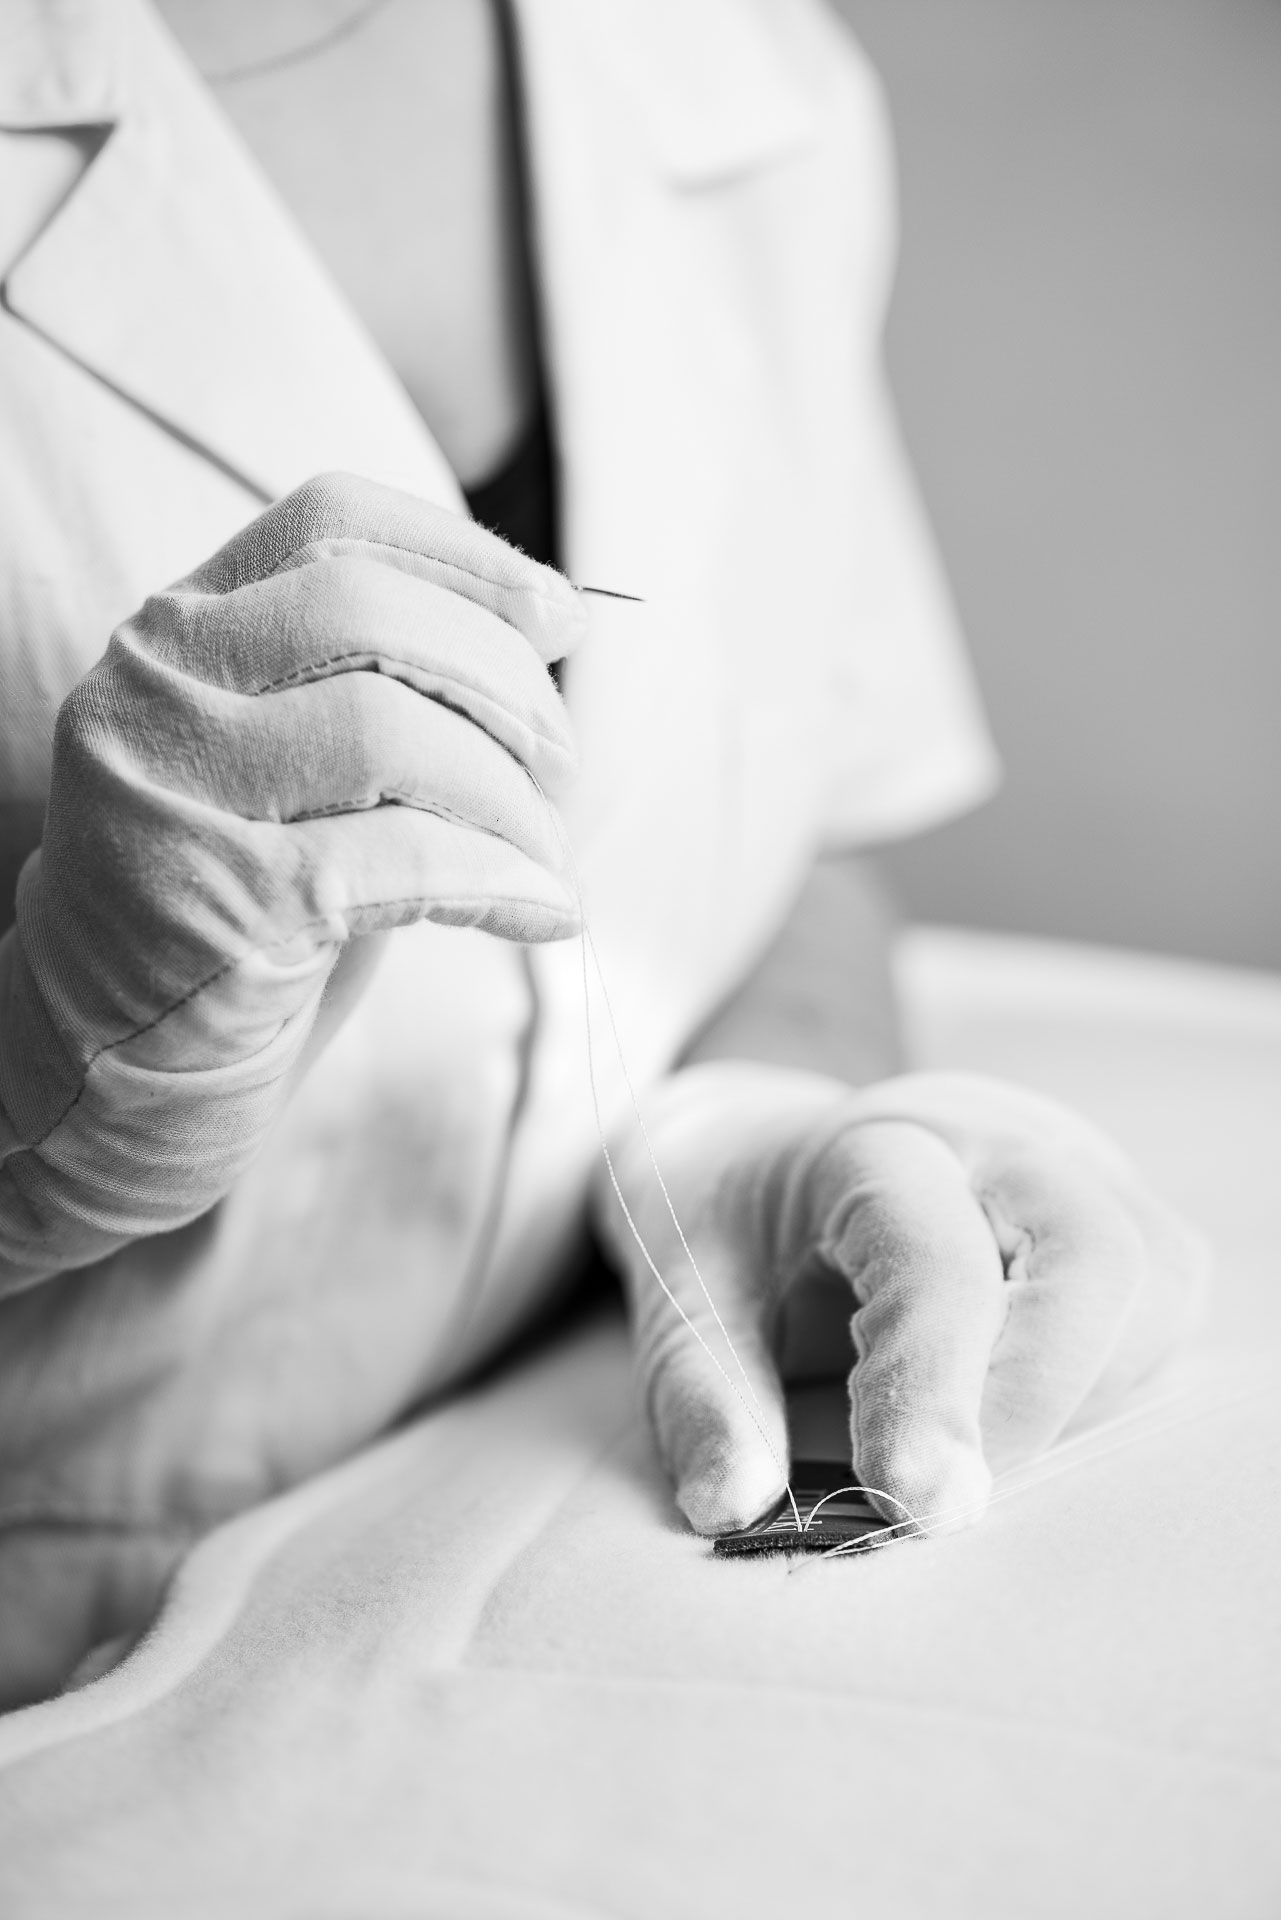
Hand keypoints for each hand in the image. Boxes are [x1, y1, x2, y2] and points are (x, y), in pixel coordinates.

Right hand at [0, 472, 583, 1284]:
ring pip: (392, 732)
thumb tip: (555, 630)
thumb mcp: (294, 770)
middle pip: (372, 612)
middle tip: (567, 770)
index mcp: (179, 631)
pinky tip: (546, 914)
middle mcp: (154, 687)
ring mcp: (169, 791)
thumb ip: (386, 689)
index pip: (332, 522)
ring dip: (514, 800)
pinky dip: (502, 881)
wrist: (104, 1068)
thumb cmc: (237, 909)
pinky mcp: (214, 900)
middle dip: (508, 686)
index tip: (564, 620)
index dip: (469, 557)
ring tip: (554, 862)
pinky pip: (404, 857)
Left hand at [594, 1062, 1207, 1534]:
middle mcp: (990, 1138)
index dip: (933, 1388)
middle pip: (1097, 1255)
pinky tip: (1007, 1397)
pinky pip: (1161, 1307)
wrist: (761, 1154)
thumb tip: (733, 1507)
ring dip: (1077, 1396)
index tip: (917, 1505)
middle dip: (1038, 1399)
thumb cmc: (726, 1231)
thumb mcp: (680, 1296)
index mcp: (868, 1147)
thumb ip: (702, 1398)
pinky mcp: (1114, 1211)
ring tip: (960, 1427)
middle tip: (944, 1485)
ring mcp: (1068, 1166)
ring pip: (1154, 1284)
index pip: (933, 1259)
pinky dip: (1101, 1382)